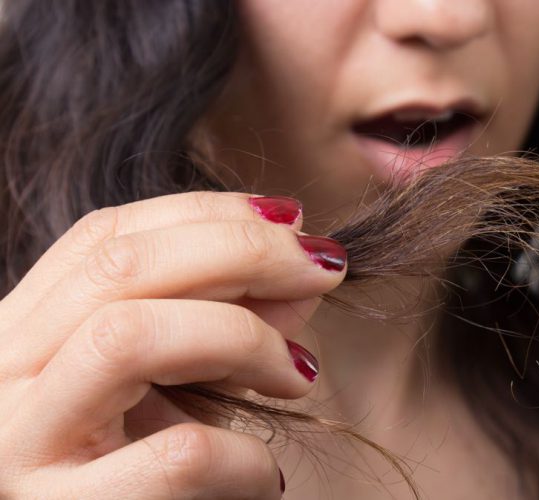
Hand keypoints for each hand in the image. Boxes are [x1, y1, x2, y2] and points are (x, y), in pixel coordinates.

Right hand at [0, 192, 343, 497]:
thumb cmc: (143, 479)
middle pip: (119, 267)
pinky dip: (246, 456)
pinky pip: (175, 458)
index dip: (207, 212)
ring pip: (130, 337)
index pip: (104, 237)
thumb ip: (230, 322)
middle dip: (244, 249)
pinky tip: (263, 479)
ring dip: (244, 338)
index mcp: (21, 338)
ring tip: (298, 373)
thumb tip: (302, 270)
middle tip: (326, 265)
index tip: (293, 220)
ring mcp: (16, 452)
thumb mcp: (177, 388)